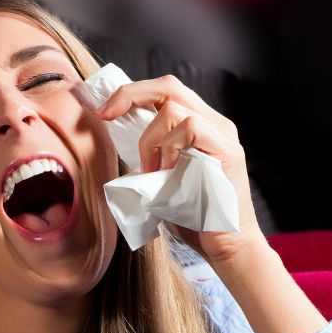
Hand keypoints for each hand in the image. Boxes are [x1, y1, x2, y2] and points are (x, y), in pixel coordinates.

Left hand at [98, 74, 265, 267]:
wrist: (222, 246)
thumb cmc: (191, 216)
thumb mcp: (158, 179)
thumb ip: (145, 157)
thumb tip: (110, 143)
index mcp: (197, 126)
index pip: (164, 92)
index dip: (131, 94)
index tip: (103, 112)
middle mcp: (213, 123)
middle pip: (168, 86)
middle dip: (130, 95)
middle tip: (105, 116)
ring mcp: (222, 134)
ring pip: (174, 108)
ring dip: (150, 139)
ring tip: (151, 171)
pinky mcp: (227, 150)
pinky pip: (191, 127)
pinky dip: (170, 148)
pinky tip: (167, 172)